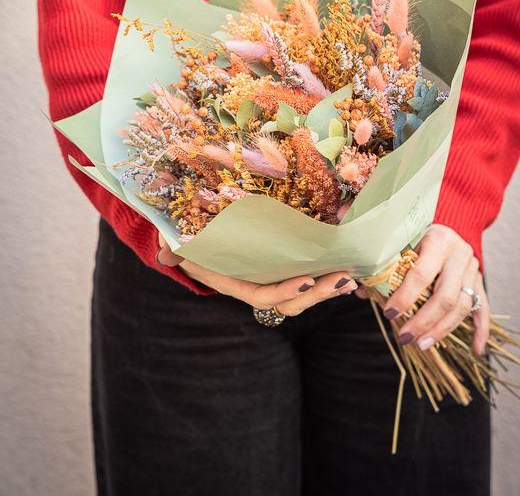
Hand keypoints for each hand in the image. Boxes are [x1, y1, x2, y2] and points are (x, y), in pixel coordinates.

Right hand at [156, 234, 357, 313]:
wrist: (191, 240)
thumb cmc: (186, 240)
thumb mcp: (175, 242)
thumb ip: (170, 247)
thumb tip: (164, 252)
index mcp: (232, 281)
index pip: (261, 294)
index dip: (284, 291)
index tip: (306, 280)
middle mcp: (253, 285)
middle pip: (289, 302)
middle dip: (316, 294)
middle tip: (342, 279)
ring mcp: (268, 278)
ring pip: (301, 295)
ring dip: (326, 289)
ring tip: (350, 279)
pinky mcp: (279, 268)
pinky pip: (303, 279)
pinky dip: (324, 277)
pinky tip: (345, 270)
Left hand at [358, 224, 488, 355]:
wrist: (450, 222)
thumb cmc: (418, 233)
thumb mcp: (401, 241)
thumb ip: (383, 265)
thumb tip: (360, 292)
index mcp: (438, 240)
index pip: (421, 274)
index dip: (405, 297)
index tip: (389, 314)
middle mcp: (459, 254)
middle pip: (445, 296)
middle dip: (424, 321)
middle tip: (405, 338)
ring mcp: (472, 268)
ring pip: (463, 305)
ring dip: (443, 329)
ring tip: (423, 345)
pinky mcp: (479, 280)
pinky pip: (483, 307)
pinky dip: (481, 330)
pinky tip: (476, 349)